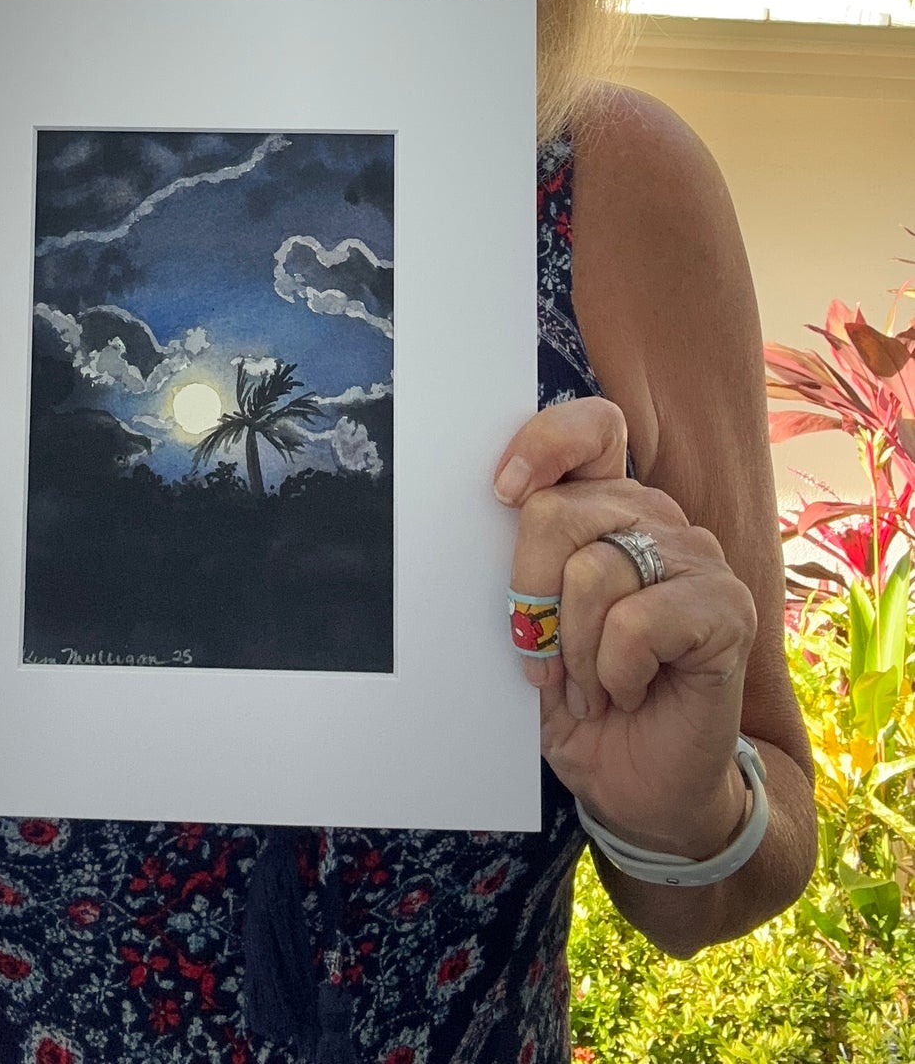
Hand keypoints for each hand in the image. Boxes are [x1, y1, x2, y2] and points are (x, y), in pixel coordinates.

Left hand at [494, 397, 756, 858]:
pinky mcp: (728, 609)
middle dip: (529, 598)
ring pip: (593, 570)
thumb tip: (489, 513)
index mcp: (609, 506)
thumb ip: (522, 569)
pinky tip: (628, 693)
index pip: (591, 429)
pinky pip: (638, 620)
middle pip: (560, 510)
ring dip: (575, 650)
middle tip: (544, 658)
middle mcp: (657, 518)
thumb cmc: (579, 700)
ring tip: (591, 685)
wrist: (638, 787)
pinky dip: (614, 671)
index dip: (545, 444)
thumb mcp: (531, 628)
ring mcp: (698, 559)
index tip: (502, 492)